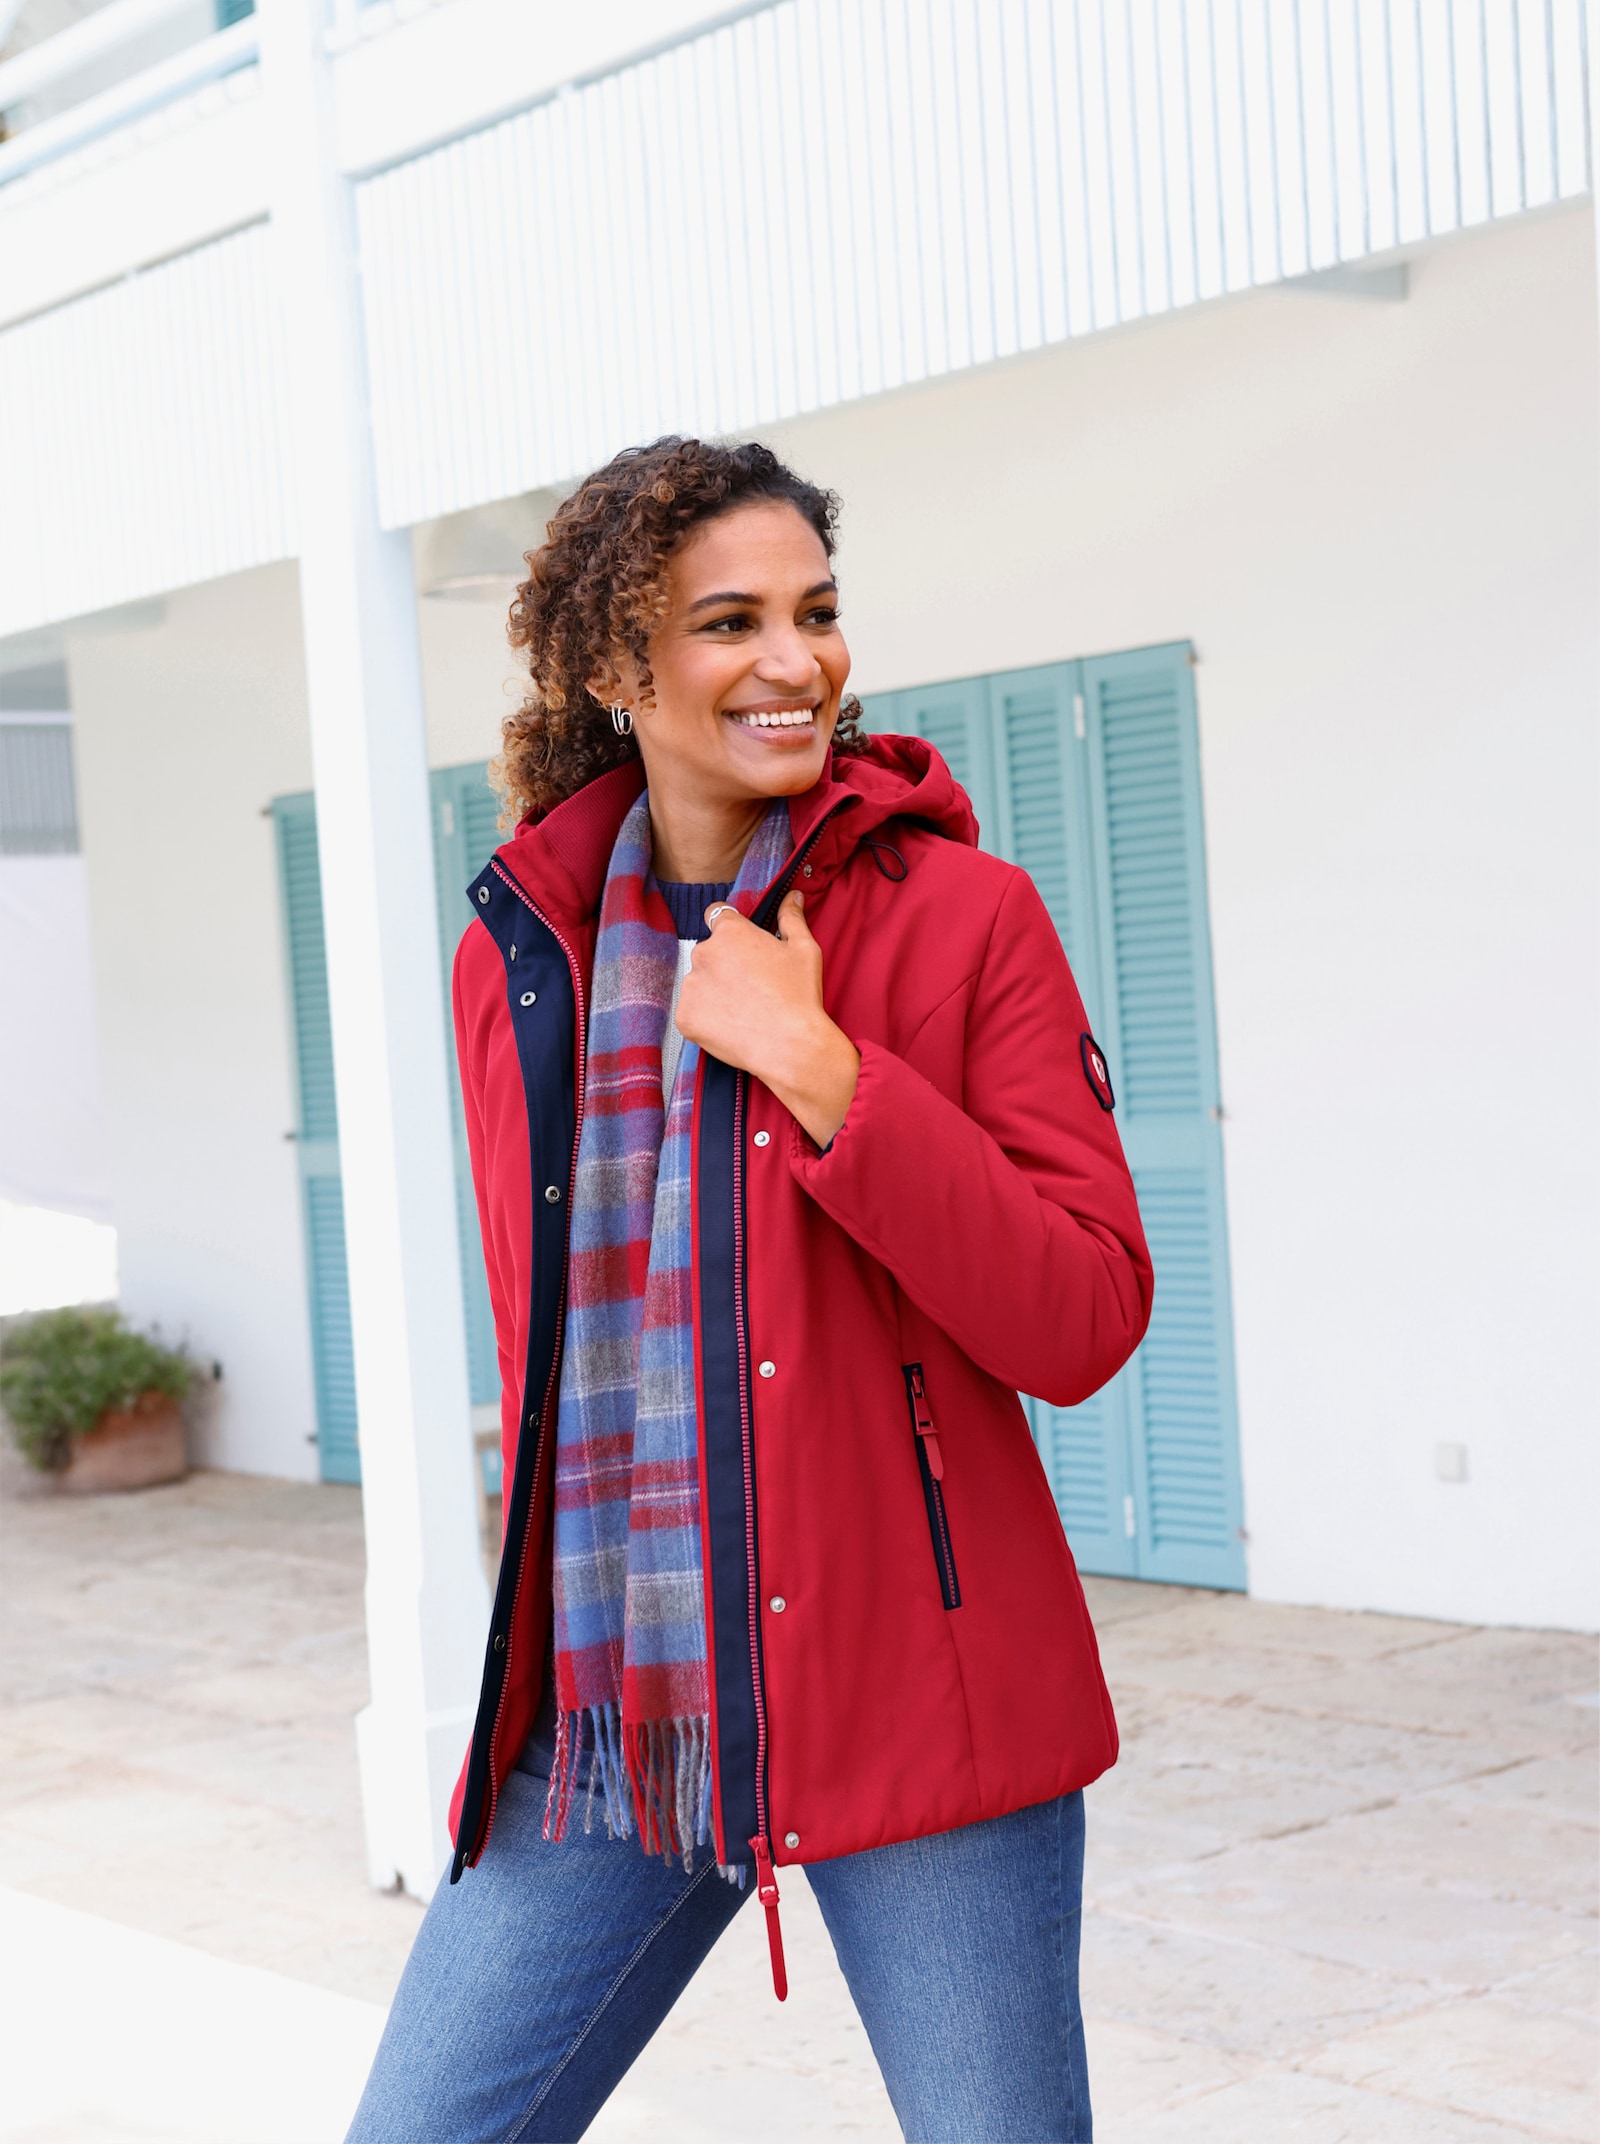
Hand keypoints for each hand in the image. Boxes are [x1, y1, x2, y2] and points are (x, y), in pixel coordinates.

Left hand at [675, 890, 858, 1146]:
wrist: (789, 1046)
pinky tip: (732, 1026)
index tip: (742, 948)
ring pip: (699, 983)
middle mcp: (703, 952)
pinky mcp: (684, 1017)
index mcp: (729, 931)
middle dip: (725, 965)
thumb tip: (792, 896)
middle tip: (752, 987)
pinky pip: (692, 1012)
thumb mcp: (804, 949)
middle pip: (709, 953)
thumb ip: (792, 918)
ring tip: (743, 1010)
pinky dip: (707, 1019)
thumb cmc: (799, 995)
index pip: (717, 915)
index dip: (730, 931)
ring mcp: (690, 986)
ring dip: (714, 992)